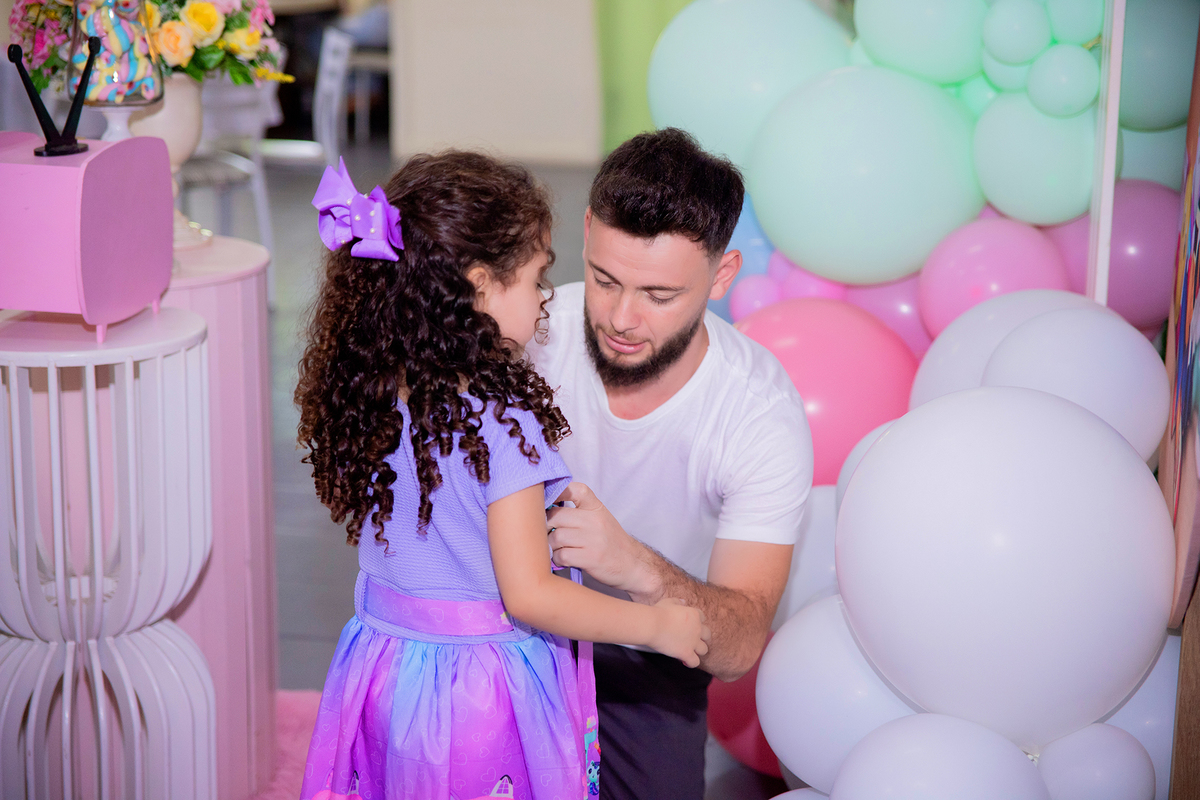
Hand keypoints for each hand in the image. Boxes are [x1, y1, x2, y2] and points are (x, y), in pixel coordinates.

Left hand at [547, 482, 659, 600]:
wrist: (633, 564)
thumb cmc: (610, 541)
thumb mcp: (599, 518)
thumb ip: (577, 511)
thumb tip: (543, 510)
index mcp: (596, 507)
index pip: (575, 490)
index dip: (558, 492)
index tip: (548, 502)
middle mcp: (595, 520)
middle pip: (555, 516)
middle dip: (546, 527)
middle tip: (548, 534)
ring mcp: (593, 539)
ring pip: (555, 537)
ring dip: (552, 546)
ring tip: (559, 549)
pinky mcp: (590, 557)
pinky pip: (561, 555)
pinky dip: (558, 559)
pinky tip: (565, 559)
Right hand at [649, 598, 709, 667]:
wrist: (652, 625)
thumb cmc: (658, 612)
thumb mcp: (669, 602)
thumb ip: (678, 601)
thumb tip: (683, 602)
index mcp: (694, 614)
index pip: (703, 618)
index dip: (696, 622)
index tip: (688, 626)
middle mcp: (697, 628)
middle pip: (707, 635)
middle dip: (701, 638)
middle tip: (690, 640)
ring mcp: (693, 642)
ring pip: (704, 650)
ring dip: (697, 651)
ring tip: (688, 651)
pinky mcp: (686, 653)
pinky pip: (695, 662)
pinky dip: (691, 662)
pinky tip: (684, 661)